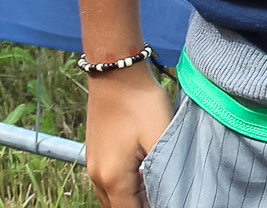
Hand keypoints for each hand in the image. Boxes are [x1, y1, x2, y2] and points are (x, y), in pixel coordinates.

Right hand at [84, 65, 173, 207]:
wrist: (116, 73)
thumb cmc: (140, 102)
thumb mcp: (161, 136)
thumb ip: (163, 170)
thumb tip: (167, 192)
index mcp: (113, 178)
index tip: (171, 200)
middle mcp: (98, 176)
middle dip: (143, 205)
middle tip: (167, 194)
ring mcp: (94, 165)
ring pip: (113, 197)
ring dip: (134, 198)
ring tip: (159, 188)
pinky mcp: (96, 154)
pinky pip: (110, 183)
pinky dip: (126, 187)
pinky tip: (145, 175)